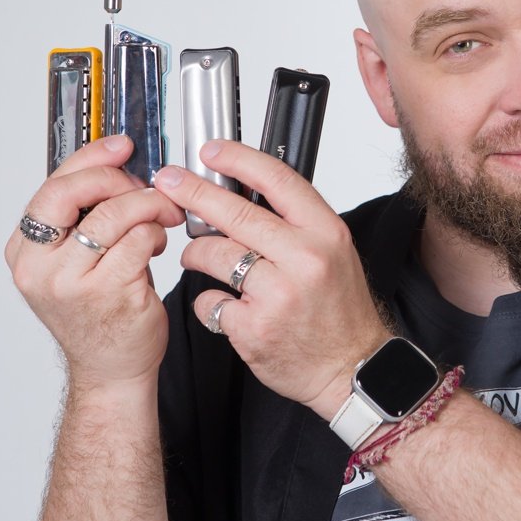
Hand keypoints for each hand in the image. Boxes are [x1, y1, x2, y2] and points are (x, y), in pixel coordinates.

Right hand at [6, 135, 185, 390]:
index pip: (52, 187)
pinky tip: (157, 243)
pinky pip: (137, 240)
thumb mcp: (74, 259)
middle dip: (114, 178)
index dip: (91, 159)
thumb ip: (83, 216)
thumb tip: (116, 164)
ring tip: (160, 215)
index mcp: (24, 250)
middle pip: (70, 193)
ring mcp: (71, 283)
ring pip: (112, 215)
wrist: (112, 368)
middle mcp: (38, 267)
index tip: (121, 146)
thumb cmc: (99, 311)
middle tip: (143, 184)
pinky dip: (154, 233)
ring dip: (147, 206)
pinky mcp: (109, 294)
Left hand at [153, 141, 390, 419]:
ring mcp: (278, 294)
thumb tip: (244, 191)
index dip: (239, 160)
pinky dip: (208, 302)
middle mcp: (305, 259)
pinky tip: (224, 306)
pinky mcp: (254, 327)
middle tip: (169, 182)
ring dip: (196, 253)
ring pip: (214, 254)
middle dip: (192, 192)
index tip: (211, 151)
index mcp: (326, 233)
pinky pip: (209, 300)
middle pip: (235, 212)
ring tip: (197, 257)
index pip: (278, 180)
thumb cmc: (339, 312)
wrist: (351, 369)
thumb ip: (294, 223)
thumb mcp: (333, 253)